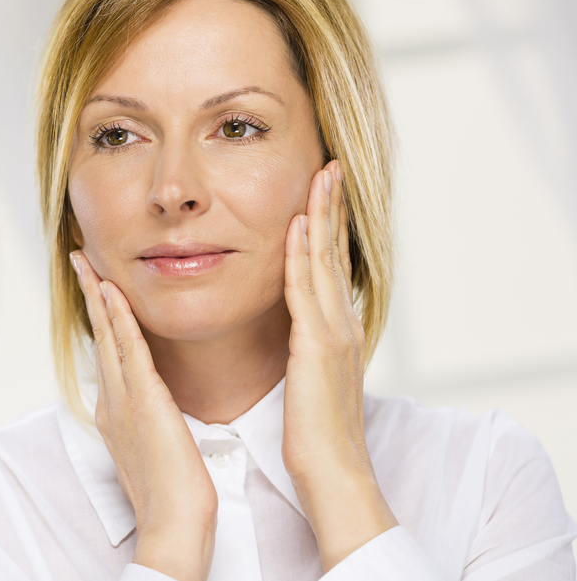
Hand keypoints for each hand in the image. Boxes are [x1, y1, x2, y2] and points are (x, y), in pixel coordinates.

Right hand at [71, 251, 216, 580]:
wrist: (172, 524)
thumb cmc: (172, 495)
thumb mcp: (155, 448)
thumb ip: (149, 421)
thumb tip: (152, 407)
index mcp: (116, 412)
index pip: (107, 353)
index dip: (101, 317)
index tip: (99, 289)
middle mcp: (111, 401)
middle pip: (99, 336)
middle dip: (89, 295)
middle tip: (81, 261)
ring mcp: (122, 399)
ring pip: (107, 335)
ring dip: (97, 295)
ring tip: (88, 263)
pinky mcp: (142, 400)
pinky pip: (128, 348)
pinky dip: (119, 317)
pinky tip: (112, 291)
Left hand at [282, 160, 397, 570]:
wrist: (331, 474)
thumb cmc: (314, 436)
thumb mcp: (311, 382)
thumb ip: (306, 351)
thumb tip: (297, 335)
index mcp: (336, 332)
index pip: (331, 267)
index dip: (329, 227)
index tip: (322, 192)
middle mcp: (341, 325)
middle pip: (335, 253)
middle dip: (333, 207)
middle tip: (330, 165)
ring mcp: (333, 334)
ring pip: (327, 261)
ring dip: (323, 216)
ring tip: (321, 175)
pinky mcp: (318, 348)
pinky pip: (307, 291)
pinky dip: (305, 255)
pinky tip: (300, 225)